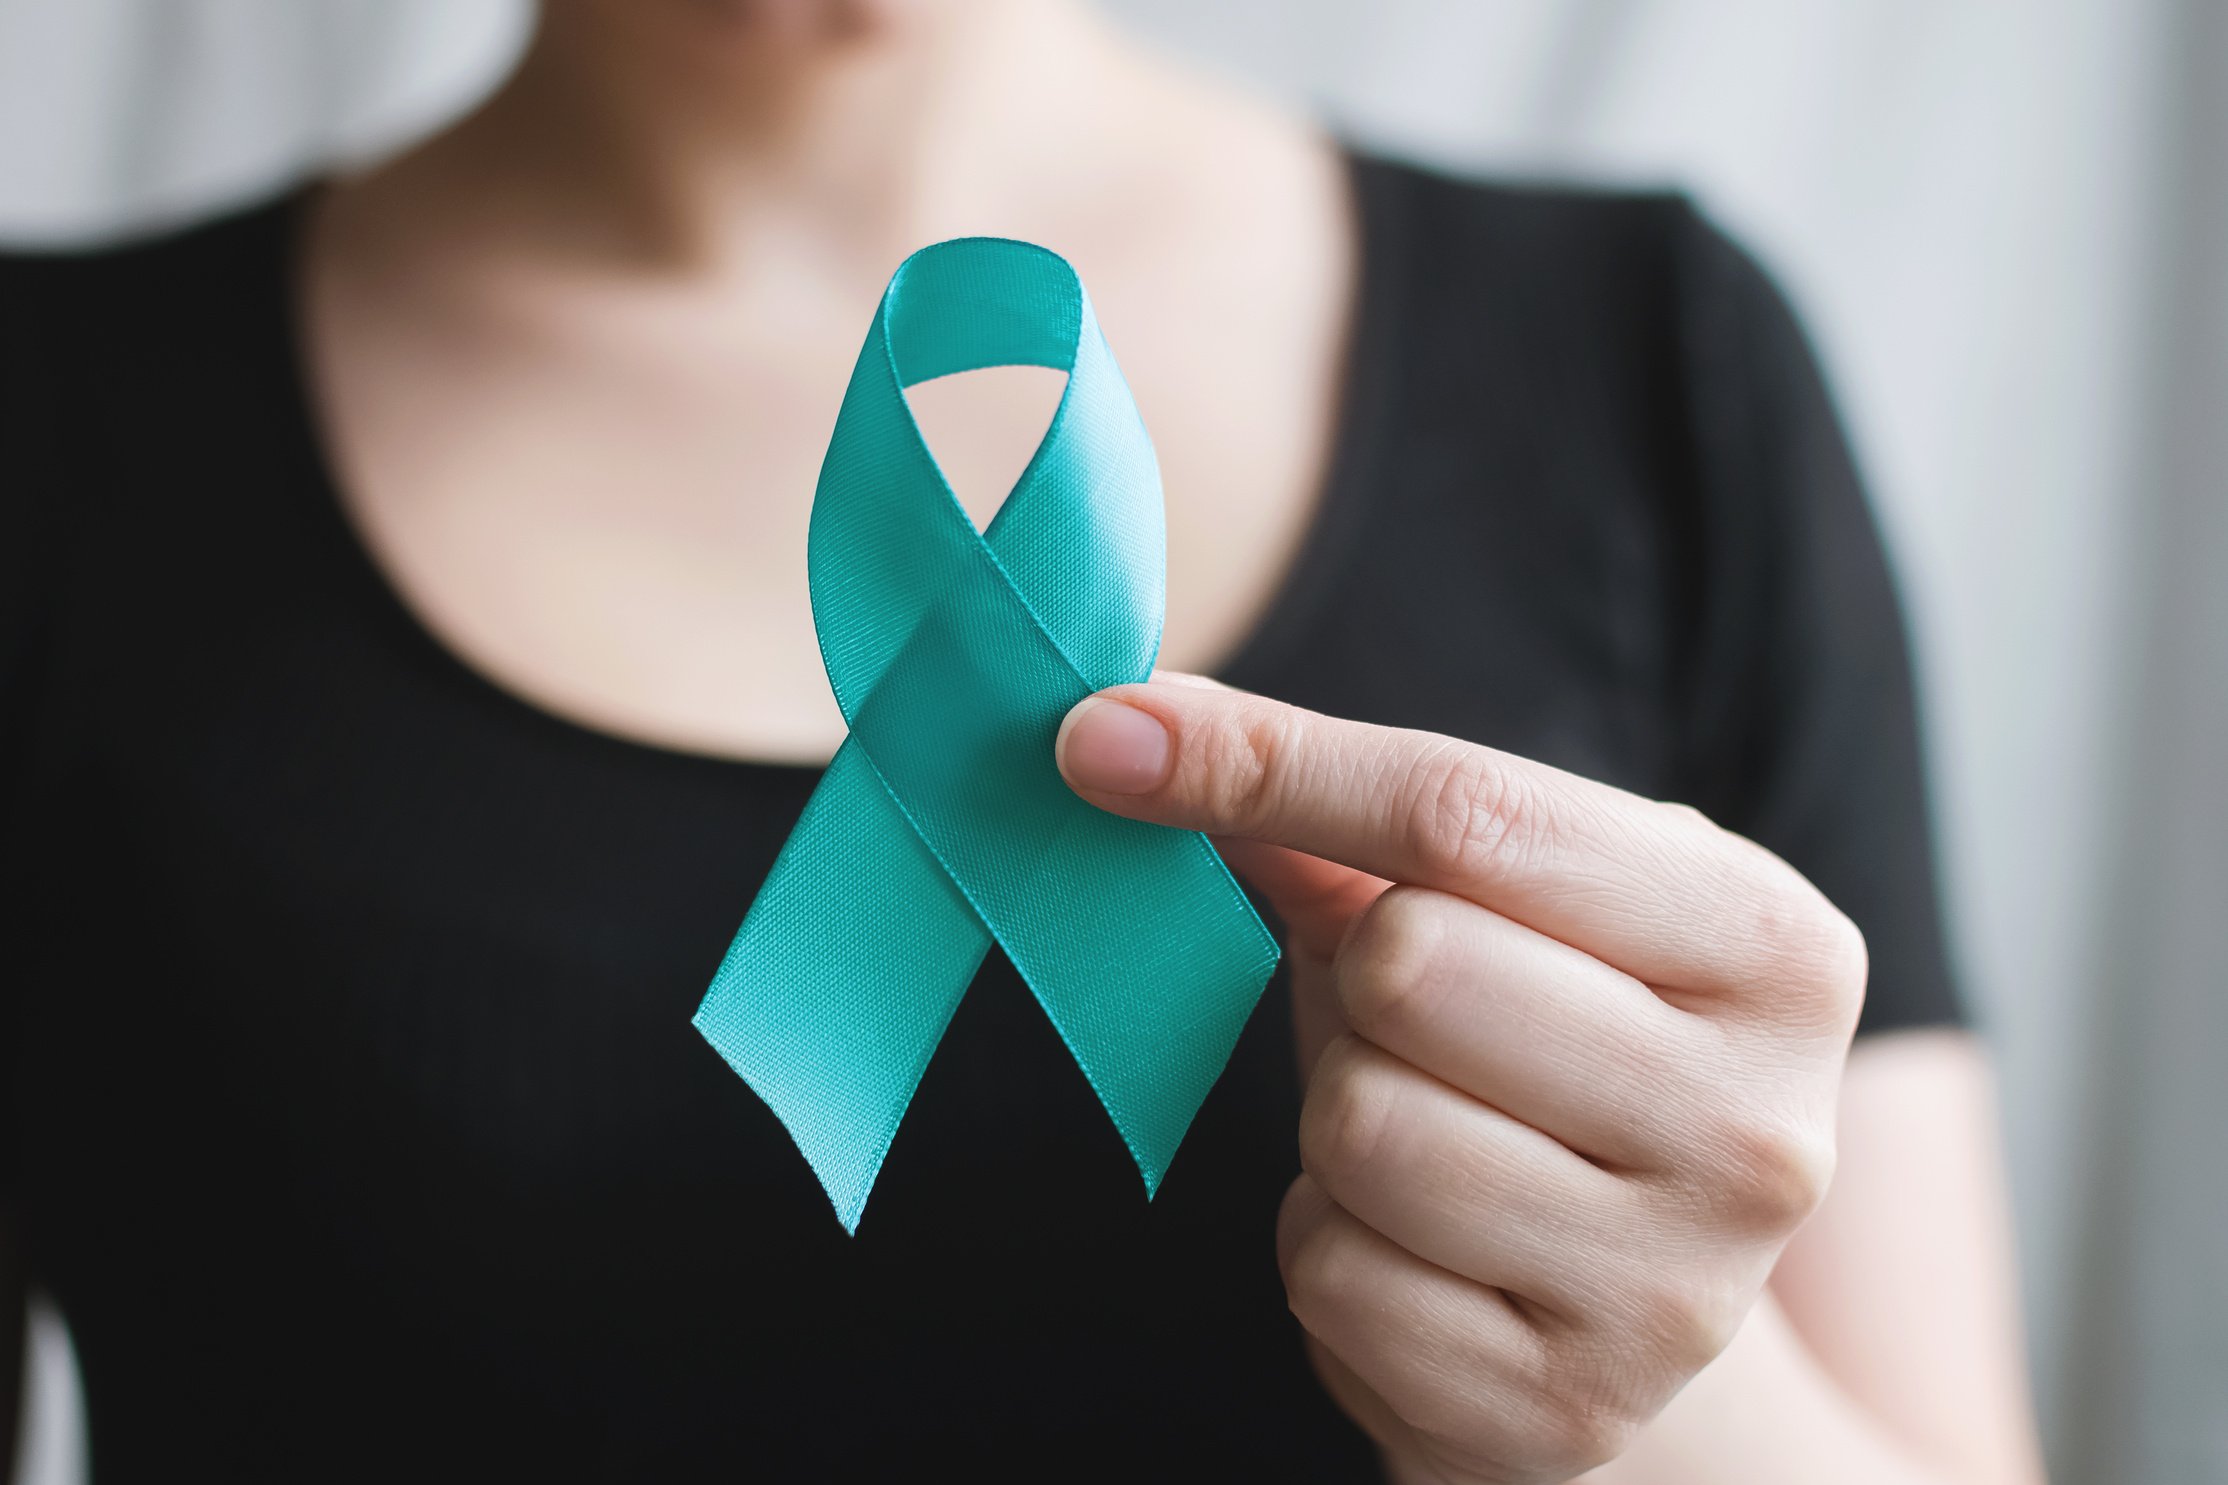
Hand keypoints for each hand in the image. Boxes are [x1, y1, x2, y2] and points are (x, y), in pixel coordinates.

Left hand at [1056, 678, 1866, 1483]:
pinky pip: (1331, 1271)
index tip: (1108, 733)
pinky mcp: (1562, 1414)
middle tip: (1413, 1016)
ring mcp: (1674, 1295)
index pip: (1472, 814)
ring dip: (1340, 1117)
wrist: (1637, 1293)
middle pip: (1411, 967)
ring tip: (1425, 1128)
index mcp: (1776, 948)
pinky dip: (1329, 1239)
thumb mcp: (1505, 907)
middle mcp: (1761, 1129)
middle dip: (1361, 977)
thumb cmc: (1548, 1049)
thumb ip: (1341, 818)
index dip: (1268, 763)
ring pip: (1360, 1126)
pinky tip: (1414, 1241)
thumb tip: (1135, 735)